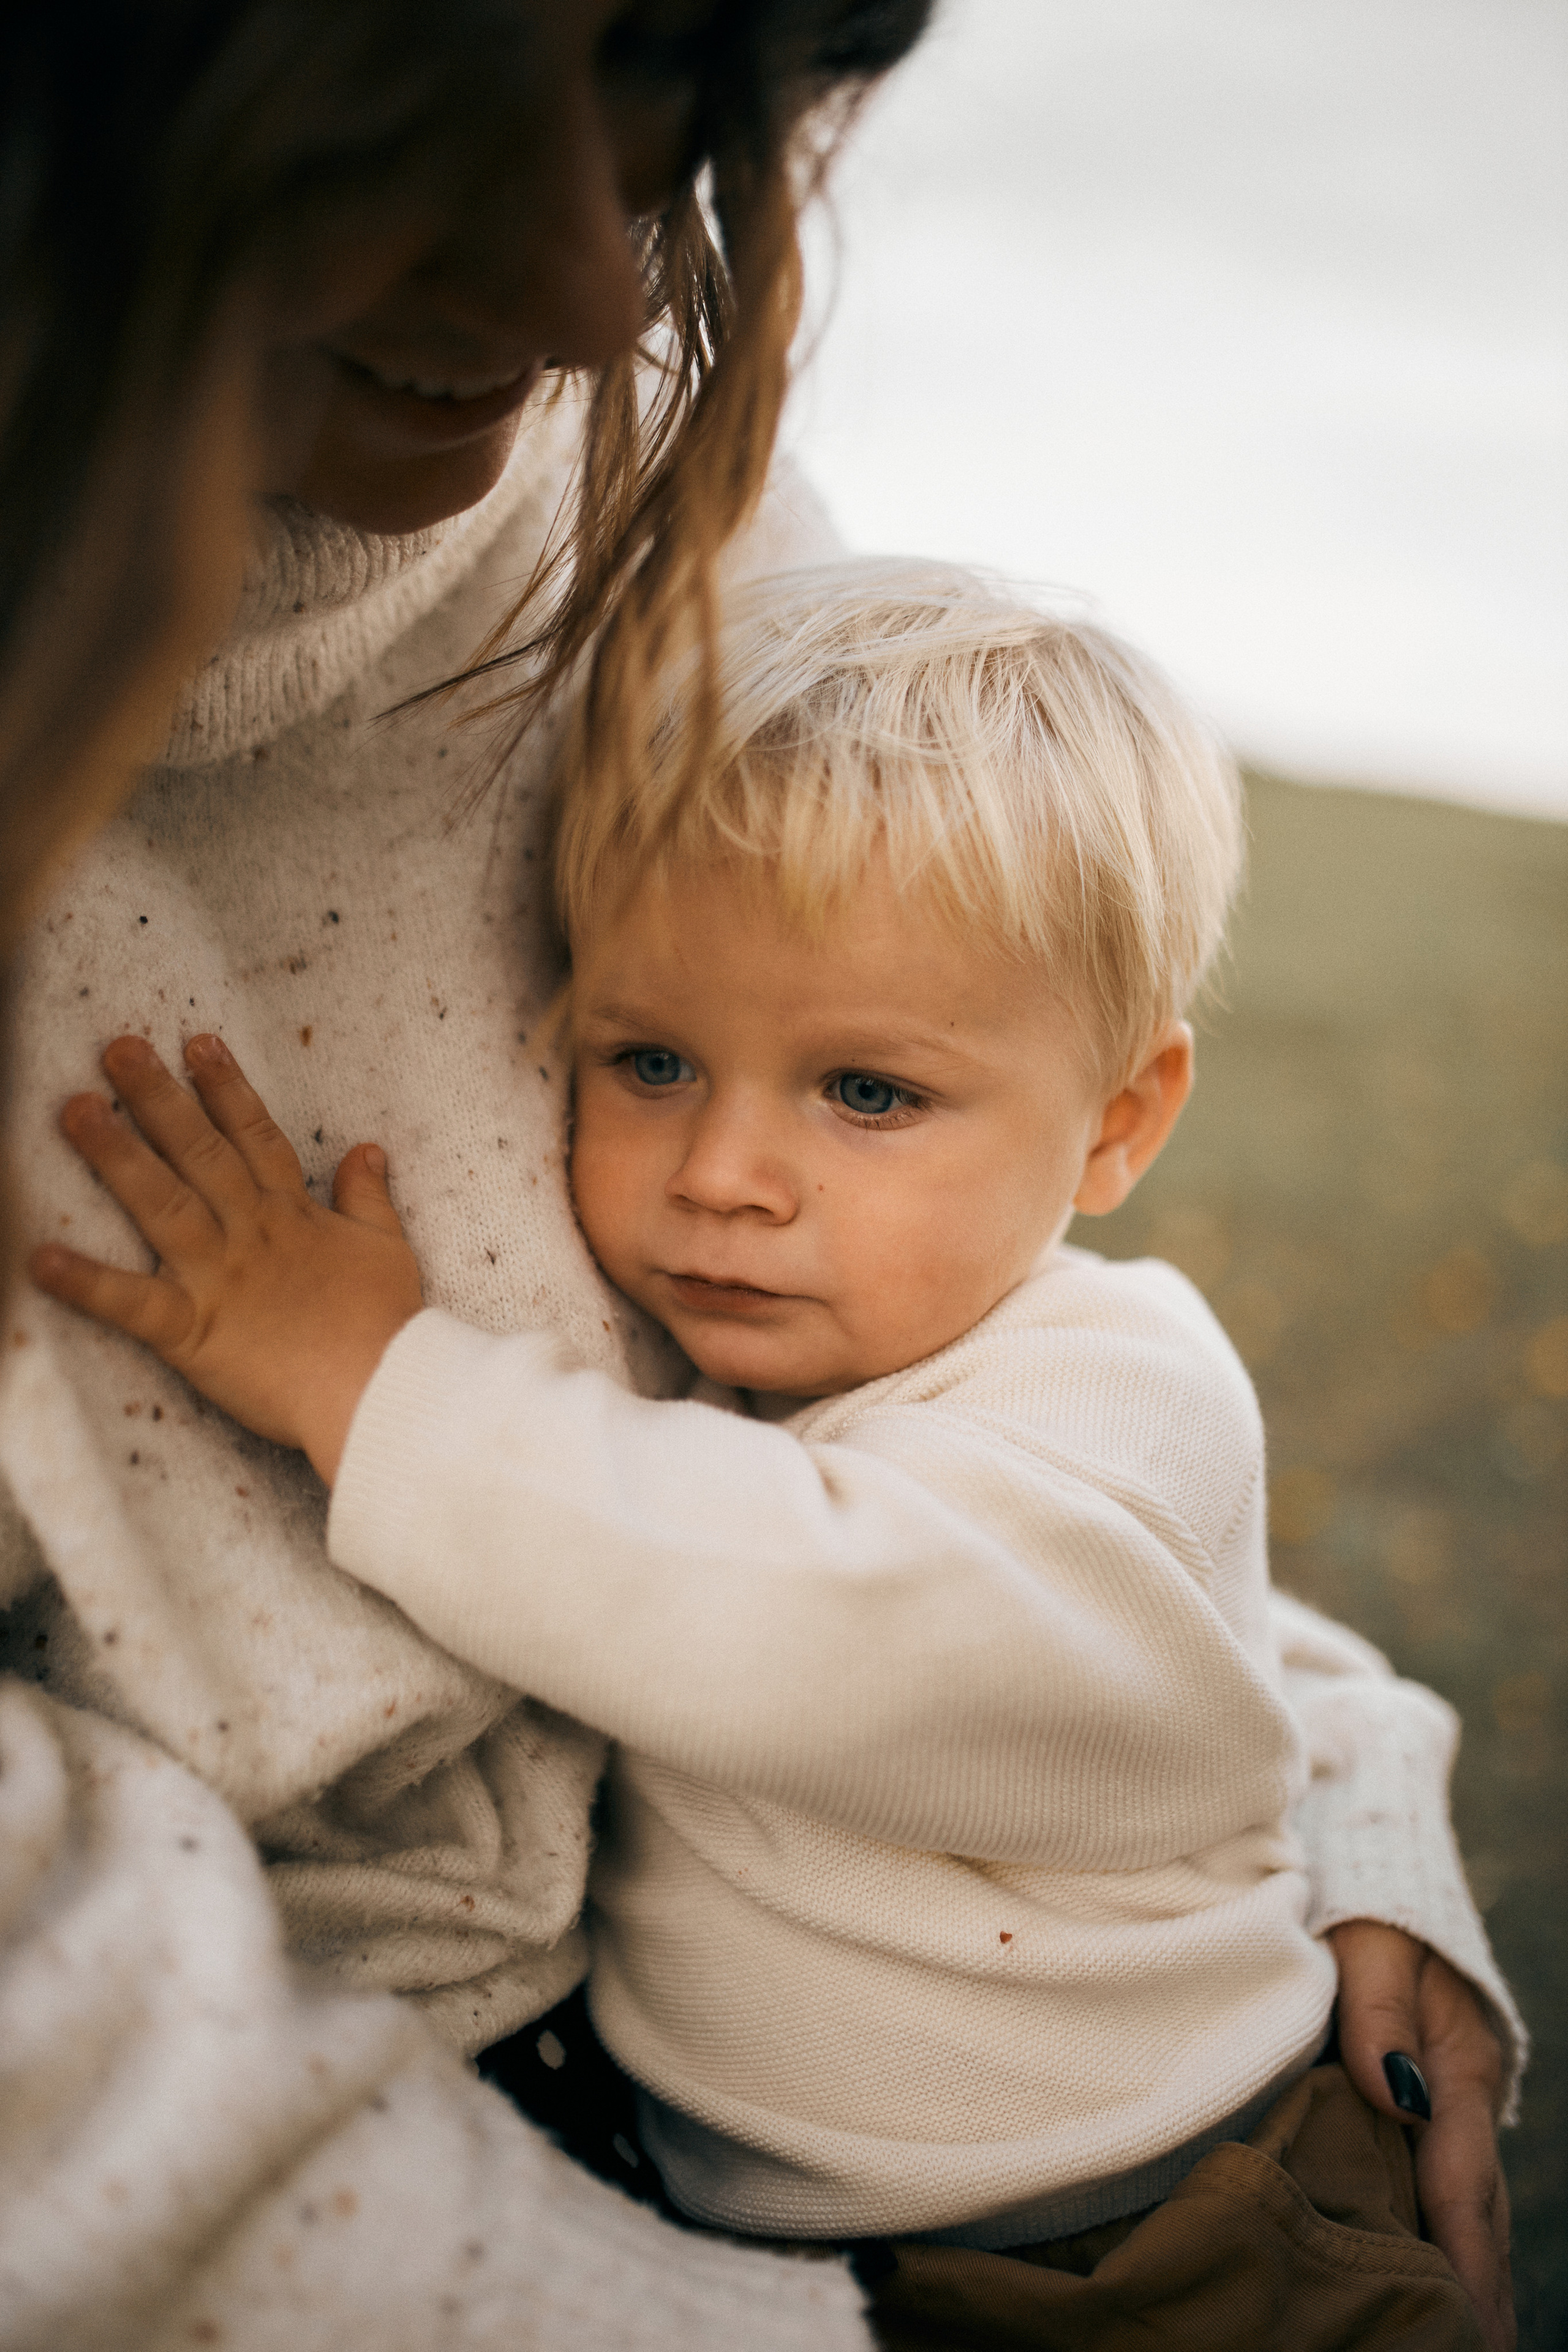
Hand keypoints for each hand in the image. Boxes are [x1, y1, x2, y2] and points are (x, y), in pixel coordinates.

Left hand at [31, 1033, 422, 1484]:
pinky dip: (86, 1283)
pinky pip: (132, 1305)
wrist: (384, 1392)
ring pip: (162, 1203)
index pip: (255, 1136)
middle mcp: (250, 1233)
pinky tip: (40, 1259)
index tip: (197, 1042)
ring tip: (76, 1108)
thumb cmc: (388, 1327)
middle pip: (199, 1152)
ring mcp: (219, 1278)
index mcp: (293, 1215)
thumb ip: (368, 1197)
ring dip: (116, 1155)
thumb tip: (365, 1149)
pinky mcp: (194, 1332)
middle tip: (117, 1047)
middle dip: (157, 1097)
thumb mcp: (387, 1249)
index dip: (227, 1088)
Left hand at [1330, 1918, 1514, 2351]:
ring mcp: (1450, 2101)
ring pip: (1466, 2202)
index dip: (1466, 2258)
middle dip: (1478, 2287)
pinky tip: (1434, 2274)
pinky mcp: (1427, 2102)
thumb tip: (1392, 2093)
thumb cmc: (1365, 1906)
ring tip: (1463, 2338)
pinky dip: (1448, 2233)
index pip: (1461, 2182)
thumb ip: (1378, 2014)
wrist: (1375, 1868)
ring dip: (1466, 2268)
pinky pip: (1443, 2181)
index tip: (1471, 2324)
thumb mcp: (1370, 1945)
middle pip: (1476, 2210)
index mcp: (1457, 2067)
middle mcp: (1463, 2095)